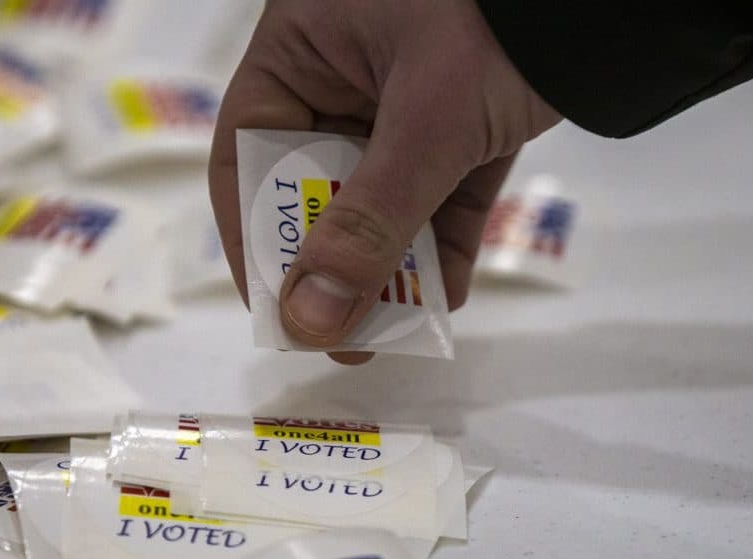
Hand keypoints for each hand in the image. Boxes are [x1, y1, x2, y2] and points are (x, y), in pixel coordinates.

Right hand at [210, 0, 560, 362]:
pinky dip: (443, 248)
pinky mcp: (465, 125)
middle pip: (315, 186)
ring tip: (388, 333)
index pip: (252, 152)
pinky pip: (441, 198)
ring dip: (387, 267)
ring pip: (381, 200)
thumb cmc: (499, 17)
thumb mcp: (428, 118)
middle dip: (329, 265)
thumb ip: (371, 220)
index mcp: (305, 49)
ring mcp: (407, 102)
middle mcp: (345, 76)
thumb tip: (311, 320)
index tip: (272, 306)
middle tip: (335, 332)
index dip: (253, 234)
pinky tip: (442, 300)